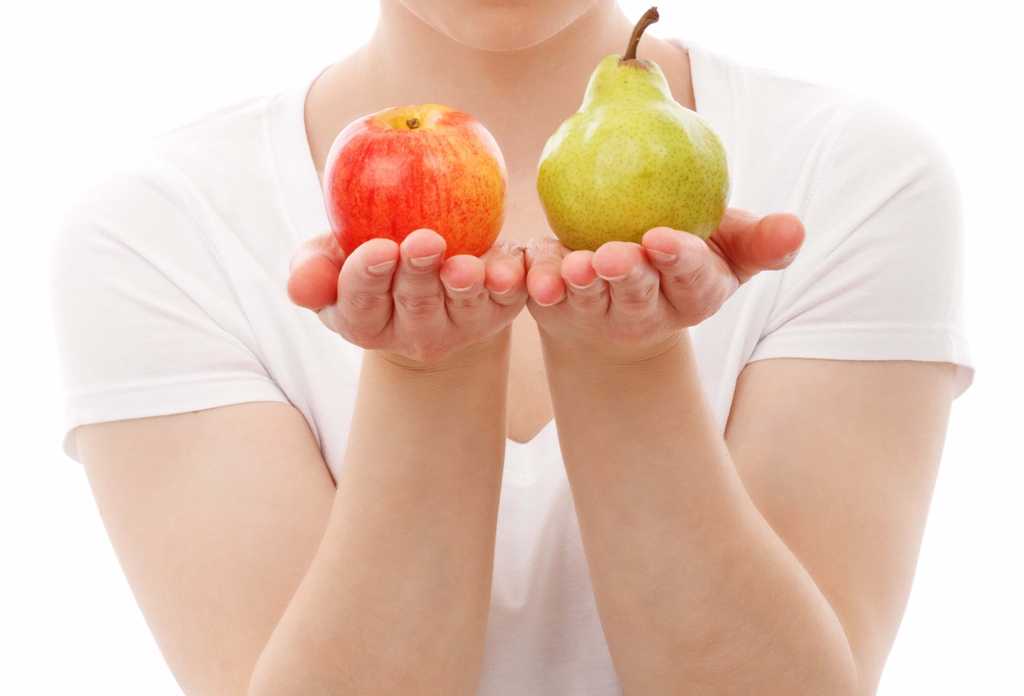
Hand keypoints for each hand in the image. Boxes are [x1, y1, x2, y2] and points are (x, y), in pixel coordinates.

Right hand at [288, 229, 526, 368]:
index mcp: (365, 322)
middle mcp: (413, 333)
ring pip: (462, 307)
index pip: (361, 305)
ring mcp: (460, 325)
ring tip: (462, 264)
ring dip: (463, 286)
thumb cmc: (371, 254)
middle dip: (418, 275)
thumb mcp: (333, 255)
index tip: (378, 248)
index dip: (367, 278)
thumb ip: (313, 268)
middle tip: (424, 241)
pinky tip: (508, 269)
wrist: (430, 252)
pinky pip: (508, 297)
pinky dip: (510, 283)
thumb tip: (298, 288)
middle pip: (415, 306)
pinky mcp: (499, 309)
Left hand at [525, 209, 804, 362]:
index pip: (691, 279)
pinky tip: (533, 273)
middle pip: (636, 294)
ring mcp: (597, 311)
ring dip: (580, 284)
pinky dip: (538, 284)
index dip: (680, 262)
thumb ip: (759, 240)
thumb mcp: (726, 246)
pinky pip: (545, 294)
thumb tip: (796, 229)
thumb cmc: (682, 256)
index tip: (664, 239)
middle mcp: (645, 310)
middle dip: (627, 277)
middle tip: (614, 255)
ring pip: (588, 299)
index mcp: (692, 294)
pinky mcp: (556, 306)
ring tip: (574, 266)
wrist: (622, 288)